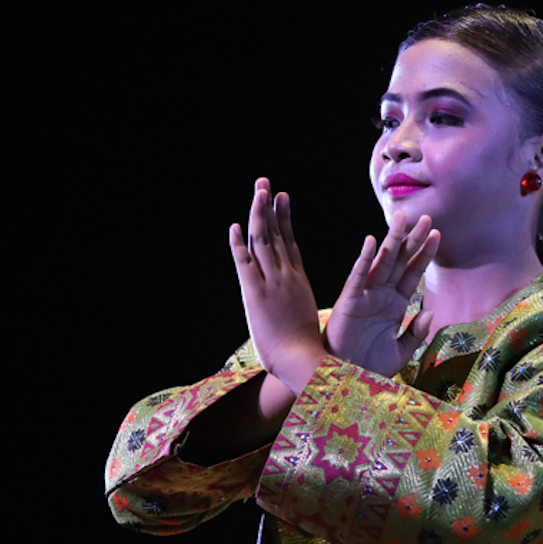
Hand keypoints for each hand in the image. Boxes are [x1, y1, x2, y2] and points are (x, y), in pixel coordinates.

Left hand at [229, 179, 325, 395]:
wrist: (304, 360)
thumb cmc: (307, 349)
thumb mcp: (305, 321)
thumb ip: (297, 309)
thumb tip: (295, 314)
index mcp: (299, 282)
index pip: (290, 243)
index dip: (284, 219)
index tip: (282, 199)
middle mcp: (286, 276)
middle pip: (276, 234)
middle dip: (269, 206)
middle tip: (265, 183)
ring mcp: (272, 283)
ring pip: (263, 241)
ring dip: (258, 214)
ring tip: (258, 190)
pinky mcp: (255, 294)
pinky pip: (245, 263)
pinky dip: (239, 244)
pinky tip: (235, 227)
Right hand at [324, 211, 440, 377]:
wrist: (346, 381)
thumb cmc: (370, 366)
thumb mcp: (401, 352)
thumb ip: (416, 334)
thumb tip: (430, 312)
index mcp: (396, 304)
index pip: (413, 273)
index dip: (424, 254)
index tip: (437, 233)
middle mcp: (382, 296)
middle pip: (400, 261)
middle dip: (412, 240)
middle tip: (425, 217)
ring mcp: (365, 297)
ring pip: (381, 263)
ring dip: (392, 241)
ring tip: (402, 218)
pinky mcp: (348, 302)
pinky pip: (357, 278)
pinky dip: (364, 260)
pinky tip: (370, 242)